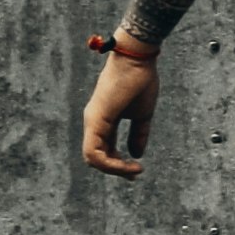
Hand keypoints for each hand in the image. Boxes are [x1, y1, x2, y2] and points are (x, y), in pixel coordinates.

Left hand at [81, 37, 158, 180]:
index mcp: (103, 121)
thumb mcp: (142, 114)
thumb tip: (136, 154)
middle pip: (95, 158)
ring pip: (92, 158)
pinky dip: (110, 162)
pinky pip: (95, 151)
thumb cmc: (140, 81)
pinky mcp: (96, 120)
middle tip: (135, 174)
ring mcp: (92, 121)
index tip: (137, 169)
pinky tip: (128, 163)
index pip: (103, 151)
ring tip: (133, 170)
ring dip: (113, 168)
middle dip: (115, 170)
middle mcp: (93, 123)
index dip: (118, 164)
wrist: (138, 60)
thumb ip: (138, 134)